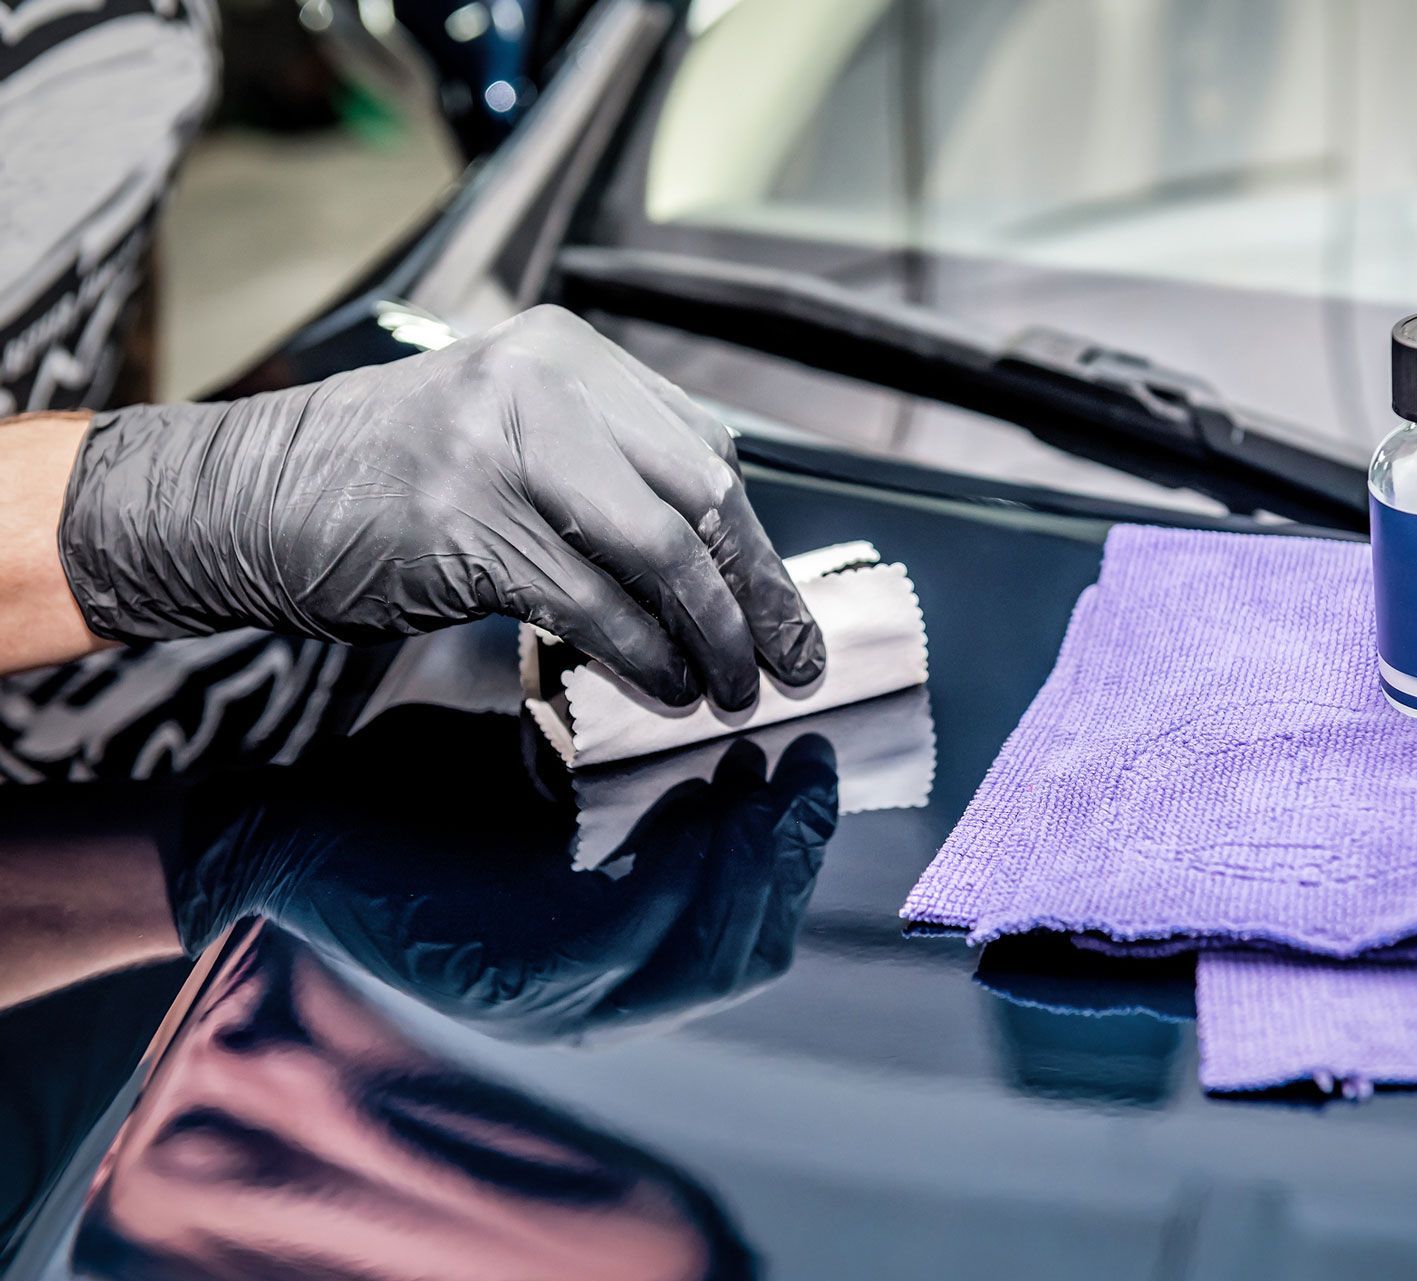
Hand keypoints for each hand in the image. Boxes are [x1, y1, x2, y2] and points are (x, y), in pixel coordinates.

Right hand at [59, 306, 822, 708]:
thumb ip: (606, 474)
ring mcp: (504, 450)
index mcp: (567, 354)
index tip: (785, 607)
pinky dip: (646, 658)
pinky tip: (665, 687)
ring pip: (661, 556)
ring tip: (731, 688)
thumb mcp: (509, 437)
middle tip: (790, 661)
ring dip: (713, 638)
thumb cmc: (380, 481)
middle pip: (702, 496)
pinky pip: (597, 605)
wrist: (241, 499)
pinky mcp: (468, 526)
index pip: (705, 450)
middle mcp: (544, 384)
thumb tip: (718, 564)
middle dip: (758, 595)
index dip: (757, 543)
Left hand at [165, 710, 838, 1039]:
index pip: (749, 939)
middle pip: (744, 957)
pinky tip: (690, 801)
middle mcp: (597, 1001)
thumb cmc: (419, 791)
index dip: (795, 861)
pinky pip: (625, 938)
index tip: (813, 767)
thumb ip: (642, 774)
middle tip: (807, 770)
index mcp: (614, 961)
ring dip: (748, 867)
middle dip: (789, 864)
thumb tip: (738, 708)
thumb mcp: (554, 779)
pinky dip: (672, 874)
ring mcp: (554, 1006)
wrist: (280, 817)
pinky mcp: (506, 985)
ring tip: (764, 777)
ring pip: (702, 961)